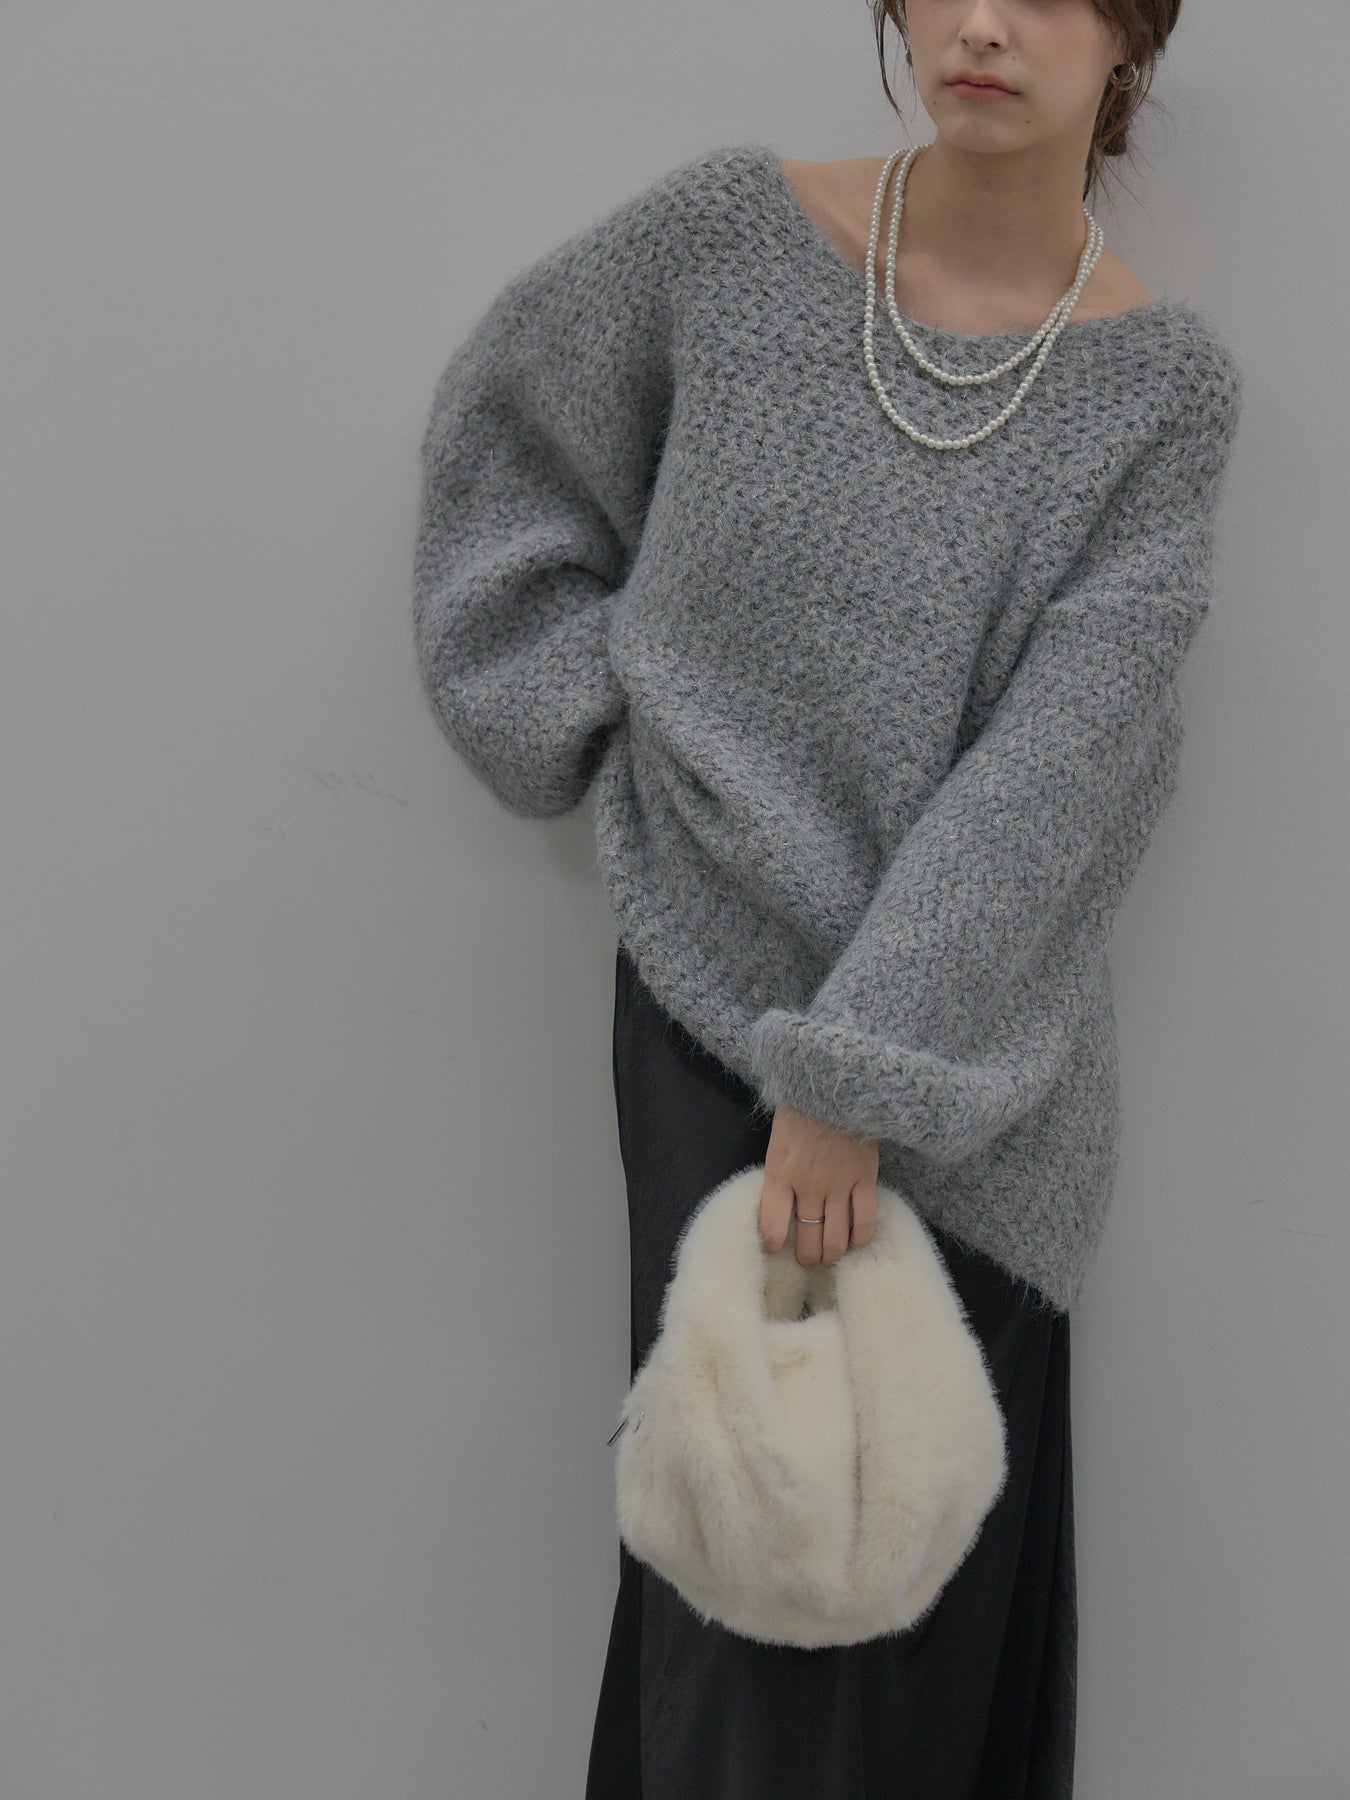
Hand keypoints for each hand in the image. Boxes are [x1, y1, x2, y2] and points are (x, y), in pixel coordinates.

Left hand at [758, 1105, 878, 1267]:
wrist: (833, 1085)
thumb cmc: (800, 1110)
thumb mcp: (778, 1144)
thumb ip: (780, 1175)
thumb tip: (780, 1205)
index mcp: (780, 1175)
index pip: (772, 1227)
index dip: (772, 1244)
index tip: (775, 1247)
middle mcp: (808, 1187)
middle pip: (807, 1240)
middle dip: (807, 1256)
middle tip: (808, 1257)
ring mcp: (839, 1185)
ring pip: (836, 1238)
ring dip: (832, 1253)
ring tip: (830, 1255)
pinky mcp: (865, 1179)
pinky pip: (865, 1221)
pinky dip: (861, 1237)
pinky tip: (856, 1241)